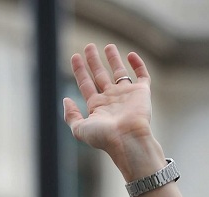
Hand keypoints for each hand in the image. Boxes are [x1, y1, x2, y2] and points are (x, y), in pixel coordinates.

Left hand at [64, 43, 154, 178]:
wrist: (128, 139)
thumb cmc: (104, 137)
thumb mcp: (80, 129)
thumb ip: (71, 116)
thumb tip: (66, 99)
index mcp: (97, 107)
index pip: (86, 84)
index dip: (79, 71)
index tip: (75, 57)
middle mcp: (111, 99)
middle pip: (100, 75)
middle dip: (93, 61)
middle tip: (88, 46)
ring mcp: (127, 95)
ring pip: (119, 72)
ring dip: (114, 59)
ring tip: (108, 46)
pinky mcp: (142, 93)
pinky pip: (142, 76)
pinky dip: (138, 65)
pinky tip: (131, 55)